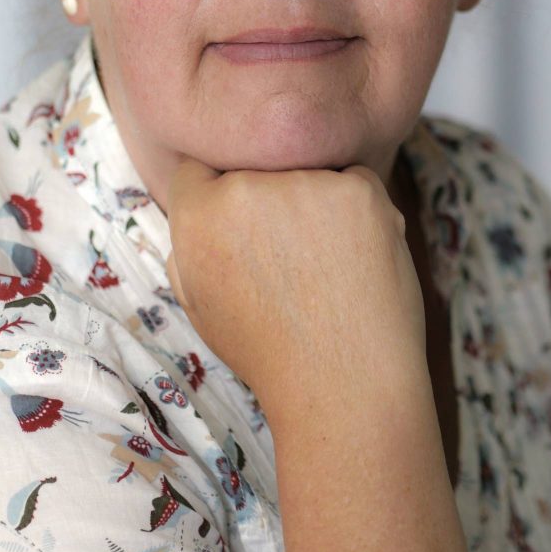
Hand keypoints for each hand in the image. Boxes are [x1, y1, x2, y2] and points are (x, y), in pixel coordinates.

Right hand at [166, 158, 427, 422]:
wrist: (345, 384)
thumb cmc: (271, 351)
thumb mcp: (200, 303)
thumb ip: (189, 244)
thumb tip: (200, 197)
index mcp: (198, 215)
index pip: (200, 168)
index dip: (219, 196)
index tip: (242, 226)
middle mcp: (246, 188)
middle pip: (256, 168)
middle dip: (269, 198)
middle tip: (289, 254)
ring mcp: (307, 184)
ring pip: (307, 172)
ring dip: (315, 202)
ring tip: (325, 266)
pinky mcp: (360, 188)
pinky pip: (354, 180)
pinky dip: (358, 209)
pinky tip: (356, 258)